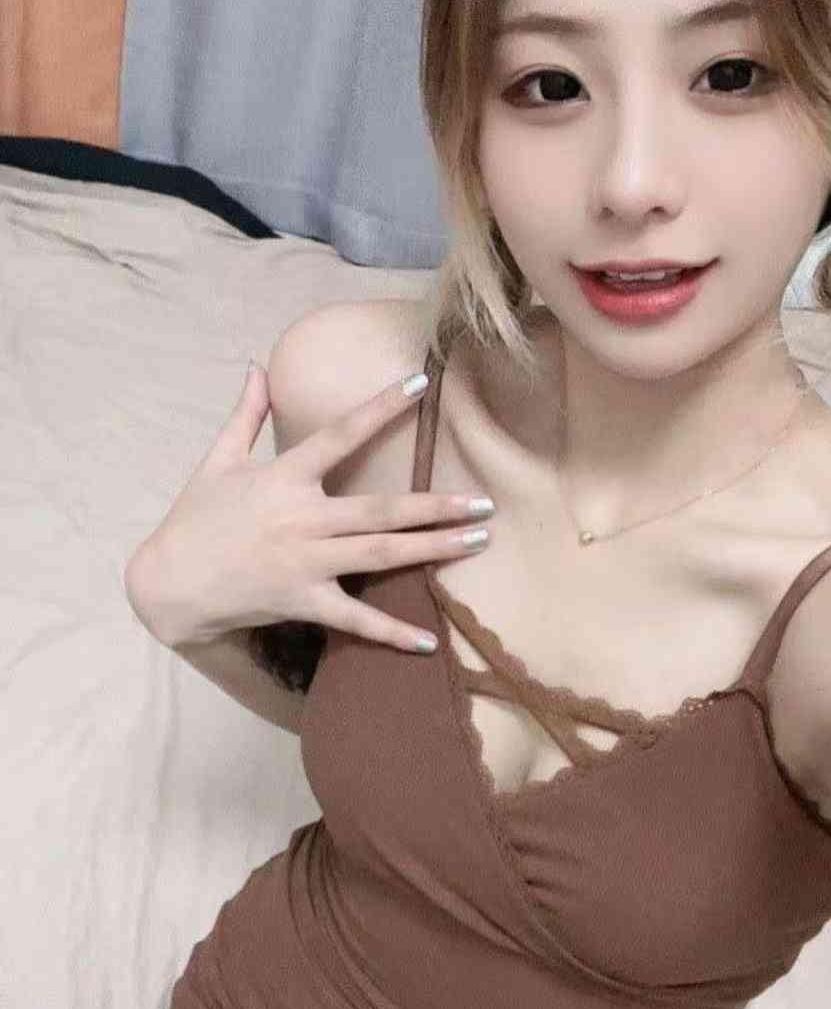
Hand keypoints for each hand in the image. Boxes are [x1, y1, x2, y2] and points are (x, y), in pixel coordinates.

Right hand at [124, 360, 493, 651]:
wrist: (167, 584)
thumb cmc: (194, 519)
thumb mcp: (217, 461)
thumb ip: (245, 415)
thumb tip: (256, 366)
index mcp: (284, 477)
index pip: (340, 435)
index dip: (380, 407)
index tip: (420, 384)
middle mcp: (302, 519)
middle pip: (381, 509)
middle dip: (435, 504)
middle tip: (484, 501)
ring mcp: (305, 563)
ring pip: (380, 555)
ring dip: (433, 548)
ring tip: (477, 541)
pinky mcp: (302, 601)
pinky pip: (354, 619)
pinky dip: (391, 632)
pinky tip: (428, 641)